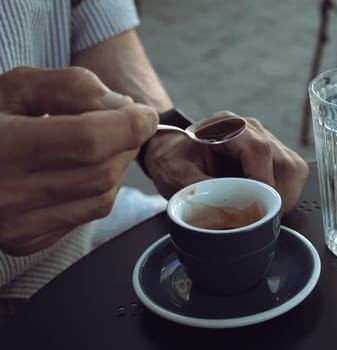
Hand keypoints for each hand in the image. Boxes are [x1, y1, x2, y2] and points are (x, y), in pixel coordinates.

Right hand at [0, 67, 158, 255]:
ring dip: (118, 166)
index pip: (87, 140)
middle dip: (126, 143)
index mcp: (0, 147)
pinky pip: (85, 215)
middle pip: (101, 170)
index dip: (127, 126)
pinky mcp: (24, 241)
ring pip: (101, 197)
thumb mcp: (14, 87)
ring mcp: (14, 226)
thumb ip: (70, 86)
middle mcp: (6, 194)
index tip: (144, 114)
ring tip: (103, 142)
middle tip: (124, 123)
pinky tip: (82, 169)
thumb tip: (122, 108)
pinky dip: (99, 189)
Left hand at [144, 112, 308, 213]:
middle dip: (277, 197)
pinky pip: (294, 176)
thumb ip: (200, 192)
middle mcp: (253, 130)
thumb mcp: (176, 176)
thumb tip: (227, 216)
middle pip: (285, 163)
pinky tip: (267, 204)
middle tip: (258, 218)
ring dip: (285, 198)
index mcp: (228, 126)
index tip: (256, 207)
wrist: (175, 152)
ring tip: (263, 213)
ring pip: (295, 170)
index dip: (263, 183)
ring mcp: (269, 141)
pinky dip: (286, 195)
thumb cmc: (175, 160)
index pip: (260, 151)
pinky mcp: (277, 156)